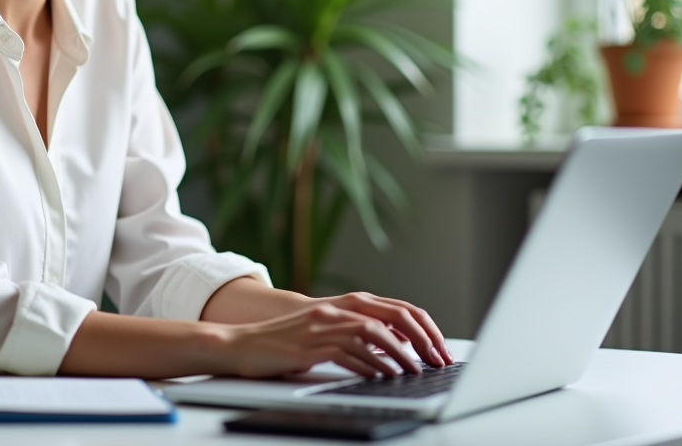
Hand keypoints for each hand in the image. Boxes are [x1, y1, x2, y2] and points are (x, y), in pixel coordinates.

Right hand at [218, 302, 422, 378]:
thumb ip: (356, 334)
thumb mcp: (325, 332)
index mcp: (342, 304)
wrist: (242, 345)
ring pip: (372, 333)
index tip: (439, 348)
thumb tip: (395, 346)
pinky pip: (347, 353)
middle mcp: (334, 310)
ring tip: (413, 371)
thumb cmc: (285, 342)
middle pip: (390, 315)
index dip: (424, 326)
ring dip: (399, 353)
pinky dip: (370, 365)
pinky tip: (382, 376)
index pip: (396, 308)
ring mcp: (321, 326)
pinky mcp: (308, 347)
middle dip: (420, 338)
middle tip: (436, 359)